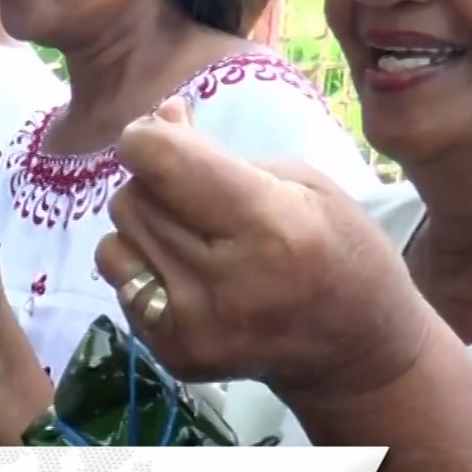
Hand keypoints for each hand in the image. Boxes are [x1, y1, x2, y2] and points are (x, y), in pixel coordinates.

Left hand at [93, 97, 430, 402]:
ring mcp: (195, 325)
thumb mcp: (301, 182)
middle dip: (152, 185)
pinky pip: (120, 285)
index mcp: (271, 225)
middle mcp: (226, 281)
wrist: (358, 350)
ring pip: (113, 244)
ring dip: (144, 230)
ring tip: (194, 239)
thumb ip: (216, 152)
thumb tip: (153, 118)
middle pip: (132, 201)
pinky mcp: (174, 352)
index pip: (162, 162)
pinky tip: (189, 276)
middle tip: (193, 196)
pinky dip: (144, 269)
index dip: (146, 140)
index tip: (155, 137)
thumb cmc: (340, 249)